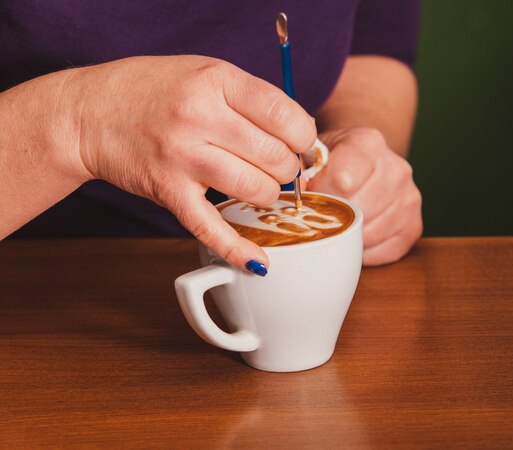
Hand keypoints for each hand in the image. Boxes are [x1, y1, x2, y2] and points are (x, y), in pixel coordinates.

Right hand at [62, 55, 316, 271]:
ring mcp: (183, 156)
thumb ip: (249, 98)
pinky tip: (258, 262)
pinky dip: (238, 249)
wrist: (90, 113)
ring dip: (269, 196)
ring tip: (260, 188)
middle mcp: (200, 117)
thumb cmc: (153, 90)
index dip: (304, 136)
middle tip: (279, 167)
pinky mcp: (168, 190)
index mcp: (216, 80)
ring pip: (255, 190)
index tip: (301, 144)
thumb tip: (298, 133)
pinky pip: (210, 227)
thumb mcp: (204, 71)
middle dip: (288, 168)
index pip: (284, 114)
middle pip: (275, 157)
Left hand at [307, 128, 421, 264]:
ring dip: (348, 237)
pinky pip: (384, 251)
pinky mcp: (414, 225)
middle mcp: (396, 169)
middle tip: (321, 216)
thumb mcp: (313, 155)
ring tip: (338, 226)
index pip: (343, 180)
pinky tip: (355, 237)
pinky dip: (365, 251)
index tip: (310, 199)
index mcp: (368, 143)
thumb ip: (301, 174)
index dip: (320, 196)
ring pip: (370, 234)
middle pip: (358, 210)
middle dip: (333, 218)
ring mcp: (410, 198)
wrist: (364, 160)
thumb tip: (297, 199)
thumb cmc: (333, 161)